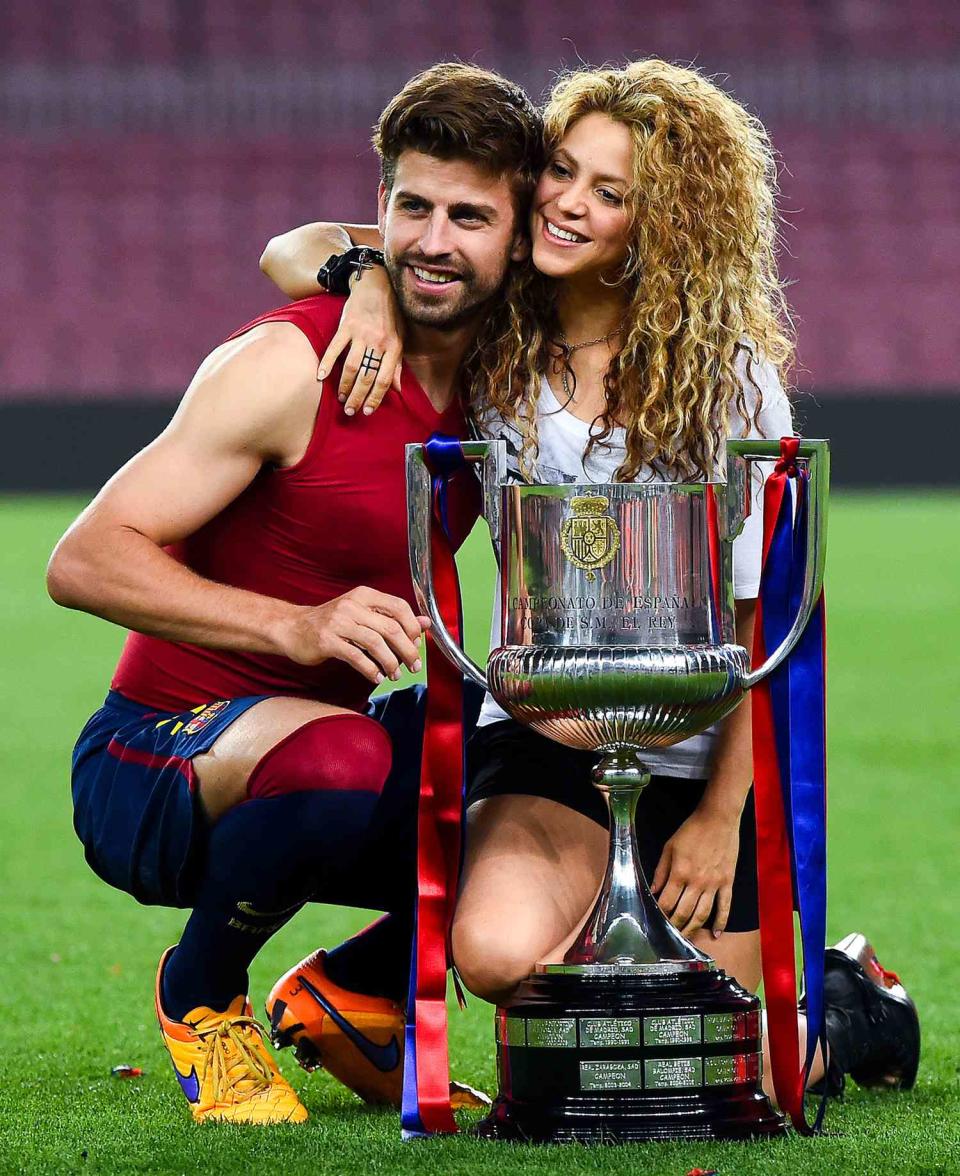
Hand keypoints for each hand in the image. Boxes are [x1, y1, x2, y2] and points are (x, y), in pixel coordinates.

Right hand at [275, 587, 429, 684]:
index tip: (417, 645)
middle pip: (391, 628)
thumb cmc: (331, 623)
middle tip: (414, 666)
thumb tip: (425, 624)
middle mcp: (352, 605)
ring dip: (391, 663)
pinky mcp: (327, 640)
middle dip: (407, 650)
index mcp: (364, 595)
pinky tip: (377, 677)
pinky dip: (371, 670)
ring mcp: (338, 622)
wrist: (292, 628)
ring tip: (395, 675)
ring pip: (376, 643)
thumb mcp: (362, 614)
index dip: (413, 628)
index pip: (399, 607)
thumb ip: (392, 618)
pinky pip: (356, 657)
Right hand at [317, 267, 402, 416]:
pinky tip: (320, 376)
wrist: (377, 285)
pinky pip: (334, 348)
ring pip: (351, 366)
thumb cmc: (390, 315)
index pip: (384, 379)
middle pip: (367, 376)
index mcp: (393, 347)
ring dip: (344, 385)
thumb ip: (397, 365)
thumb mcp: (400, 339)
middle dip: (357, 397)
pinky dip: (326, 363)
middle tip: (350, 411)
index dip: (376, 398)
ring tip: (340, 399)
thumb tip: (397, 390)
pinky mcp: (346, 326)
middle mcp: (378, 342)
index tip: (367, 411)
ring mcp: (361, 334)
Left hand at [650, 804, 741, 936]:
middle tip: (669, 938)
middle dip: (675, 928)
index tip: (655, 924)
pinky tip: (716, 934)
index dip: (660, 916)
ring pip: (703, 914)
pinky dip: (721, 922)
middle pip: (684, 913)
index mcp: (680, 872)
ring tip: (686, 939)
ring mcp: (714, 884)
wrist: (718, 819)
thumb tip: (653, 891)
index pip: (667, 903)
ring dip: (694, 929)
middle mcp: (697, 882)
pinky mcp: (727, 882)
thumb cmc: (691, 830)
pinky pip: (725, 906)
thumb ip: (660, 871)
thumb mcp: (669, 847)